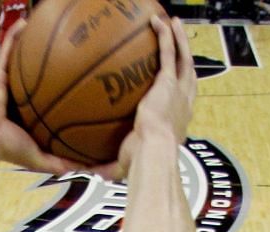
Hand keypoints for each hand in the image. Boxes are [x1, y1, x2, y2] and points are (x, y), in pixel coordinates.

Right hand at [0, 21, 82, 175]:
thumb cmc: (7, 148)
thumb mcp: (40, 158)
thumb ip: (61, 163)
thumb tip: (87, 170)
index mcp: (28, 115)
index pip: (47, 101)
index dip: (60, 92)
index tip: (78, 86)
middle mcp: (19, 97)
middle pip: (38, 76)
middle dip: (49, 64)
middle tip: (68, 52)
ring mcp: (8, 84)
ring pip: (22, 60)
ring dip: (31, 44)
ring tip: (46, 29)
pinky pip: (7, 50)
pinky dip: (14, 36)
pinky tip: (24, 23)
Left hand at [105, 16, 196, 181]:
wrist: (153, 155)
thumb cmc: (142, 164)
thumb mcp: (123, 165)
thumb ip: (105, 165)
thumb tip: (81, 171)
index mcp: (177, 123)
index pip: (182, 102)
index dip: (182, 90)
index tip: (175, 82)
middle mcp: (183, 104)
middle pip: (188, 74)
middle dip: (185, 57)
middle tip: (181, 44)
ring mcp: (178, 91)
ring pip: (183, 58)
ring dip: (180, 39)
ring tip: (173, 23)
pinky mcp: (168, 82)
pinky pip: (168, 52)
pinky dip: (165, 35)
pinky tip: (158, 21)